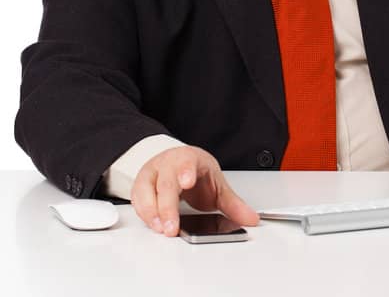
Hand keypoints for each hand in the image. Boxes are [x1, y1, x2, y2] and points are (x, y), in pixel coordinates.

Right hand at [131, 145, 259, 236]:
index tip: (187, 182)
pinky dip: (145, 215)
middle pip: (164, 184)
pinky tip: (154, 225)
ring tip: (162, 229)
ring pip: (145, 192)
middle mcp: (166, 164)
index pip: (185, 162)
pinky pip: (138, 202)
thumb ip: (233, 204)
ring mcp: (150, 175)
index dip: (185, 172)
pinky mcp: (140, 188)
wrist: (177, 163)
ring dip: (152, 213)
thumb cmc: (196, 172)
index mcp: (188, 159)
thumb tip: (251, 219)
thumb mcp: (216, 184)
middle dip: (167, 207)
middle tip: (172, 227)